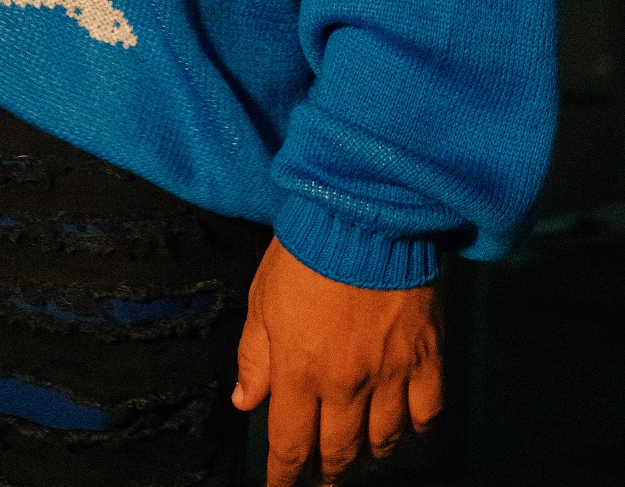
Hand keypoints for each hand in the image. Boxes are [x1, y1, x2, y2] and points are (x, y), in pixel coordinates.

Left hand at [234, 237, 442, 483]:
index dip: (285, 476)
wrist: (364, 212)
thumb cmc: (306, 249)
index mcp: (301, 371)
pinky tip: (403, 424)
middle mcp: (347, 384)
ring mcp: (391, 374)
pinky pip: (426, 413)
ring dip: (368, 454)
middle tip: (322, 477)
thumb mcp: (263, 299)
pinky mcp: (426, 357)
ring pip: (384, 440)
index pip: (291, 445)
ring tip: (359, 452)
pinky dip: (414, 427)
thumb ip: (255, 356)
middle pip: (339, 452)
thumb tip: (246, 401)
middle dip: (327, 472)